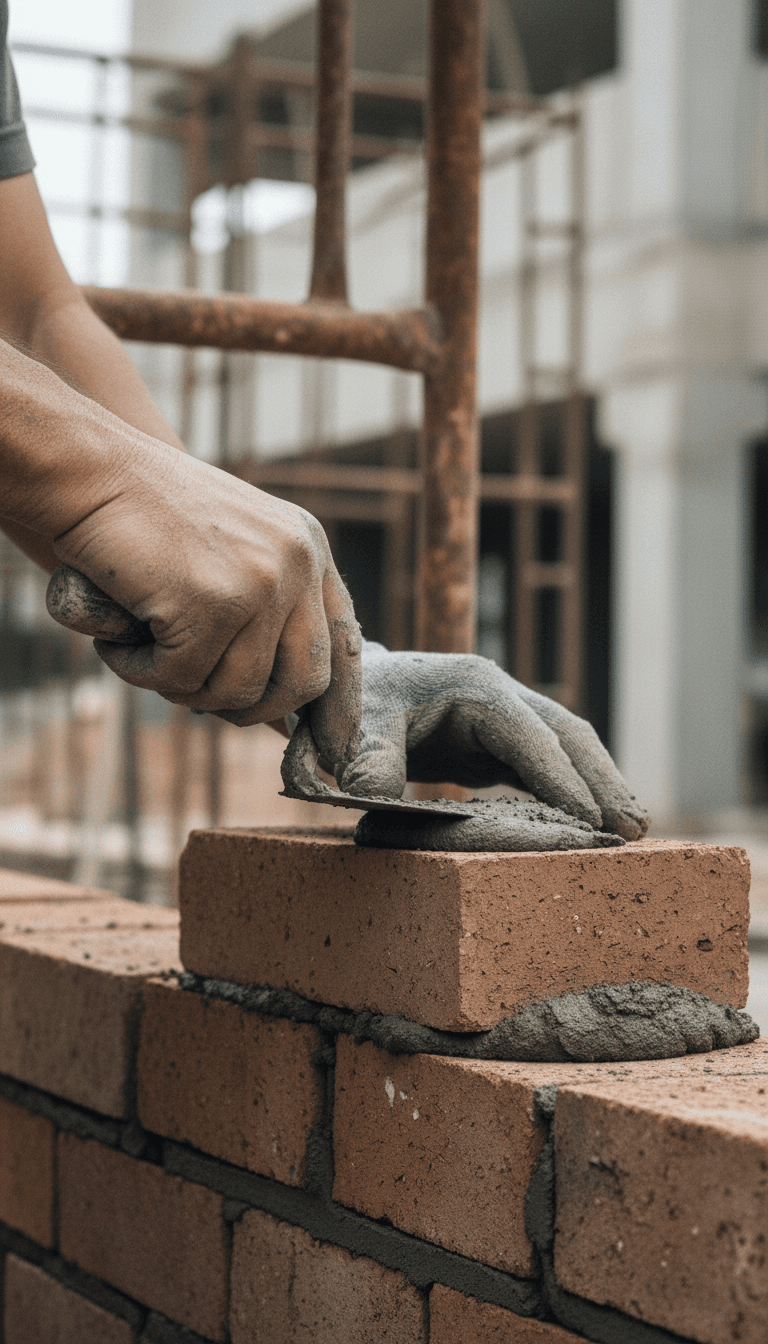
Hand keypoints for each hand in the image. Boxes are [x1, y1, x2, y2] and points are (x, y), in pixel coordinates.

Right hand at [45, 454, 361, 763]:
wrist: (92, 471)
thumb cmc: (148, 515)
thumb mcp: (231, 550)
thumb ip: (267, 610)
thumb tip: (286, 713)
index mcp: (309, 548)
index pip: (344, 641)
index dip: (338, 702)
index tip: (331, 749)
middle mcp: (297, 563)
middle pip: (303, 681)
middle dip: (251, 707)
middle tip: (196, 691)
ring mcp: (259, 583)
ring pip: (237, 690)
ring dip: (182, 688)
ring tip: (144, 651)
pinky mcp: (213, 603)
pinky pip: (182, 679)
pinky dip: (142, 672)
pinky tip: (120, 641)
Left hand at [284, 641, 647, 839]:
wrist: (346, 691)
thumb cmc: (349, 707)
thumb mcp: (352, 729)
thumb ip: (367, 759)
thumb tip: (373, 793)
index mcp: (473, 687)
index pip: (530, 735)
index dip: (561, 777)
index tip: (591, 819)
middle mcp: (499, 696)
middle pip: (566, 735)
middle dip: (603, 780)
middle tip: (636, 829)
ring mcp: (505, 717)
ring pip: (567, 748)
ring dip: (600, 786)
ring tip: (635, 832)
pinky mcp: (499, 742)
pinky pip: (547, 765)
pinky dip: (574, 791)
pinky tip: (595, 824)